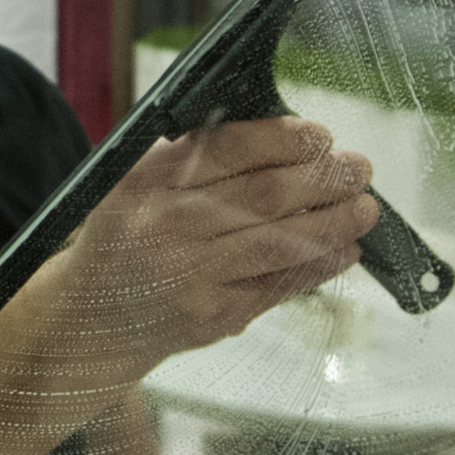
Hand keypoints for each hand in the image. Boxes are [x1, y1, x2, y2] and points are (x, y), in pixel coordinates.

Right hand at [29, 117, 375, 386]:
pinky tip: (343, 250)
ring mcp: (189, 276)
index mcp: (145, 181)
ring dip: (332, 223)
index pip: (226, 149)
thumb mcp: (135, 184)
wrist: (88, 319)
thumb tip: (287, 139)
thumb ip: (195, 159)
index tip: (320, 136)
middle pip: (263, 195)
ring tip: (365, 209)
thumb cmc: (125, 238)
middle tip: (358, 169)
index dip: (282, 140)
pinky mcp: (211, 317)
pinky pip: (277, 287)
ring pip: (278, 243)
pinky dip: (317, 266)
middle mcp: (165, 227)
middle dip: (322, 179)